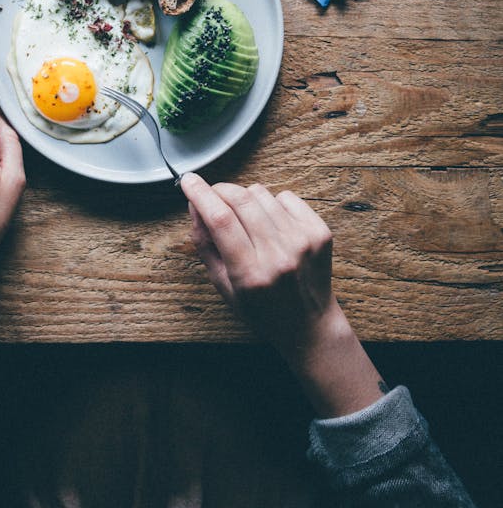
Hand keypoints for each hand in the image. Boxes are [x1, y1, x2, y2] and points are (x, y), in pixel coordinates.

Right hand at [181, 173, 334, 350]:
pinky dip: (272, 203)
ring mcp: (302, 242)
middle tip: (213, 196)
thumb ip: (205, 244)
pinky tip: (271, 224)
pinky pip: (286, 197)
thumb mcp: (222, 285)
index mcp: (250, 274)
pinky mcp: (319, 232)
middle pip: (241, 200)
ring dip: (245, 198)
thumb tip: (195, 205)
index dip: (200, 194)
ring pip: (262, 194)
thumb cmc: (262, 309)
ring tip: (246, 220)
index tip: (189, 181)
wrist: (309, 325)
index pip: (220, 220)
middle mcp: (278, 255)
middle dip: (219, 191)